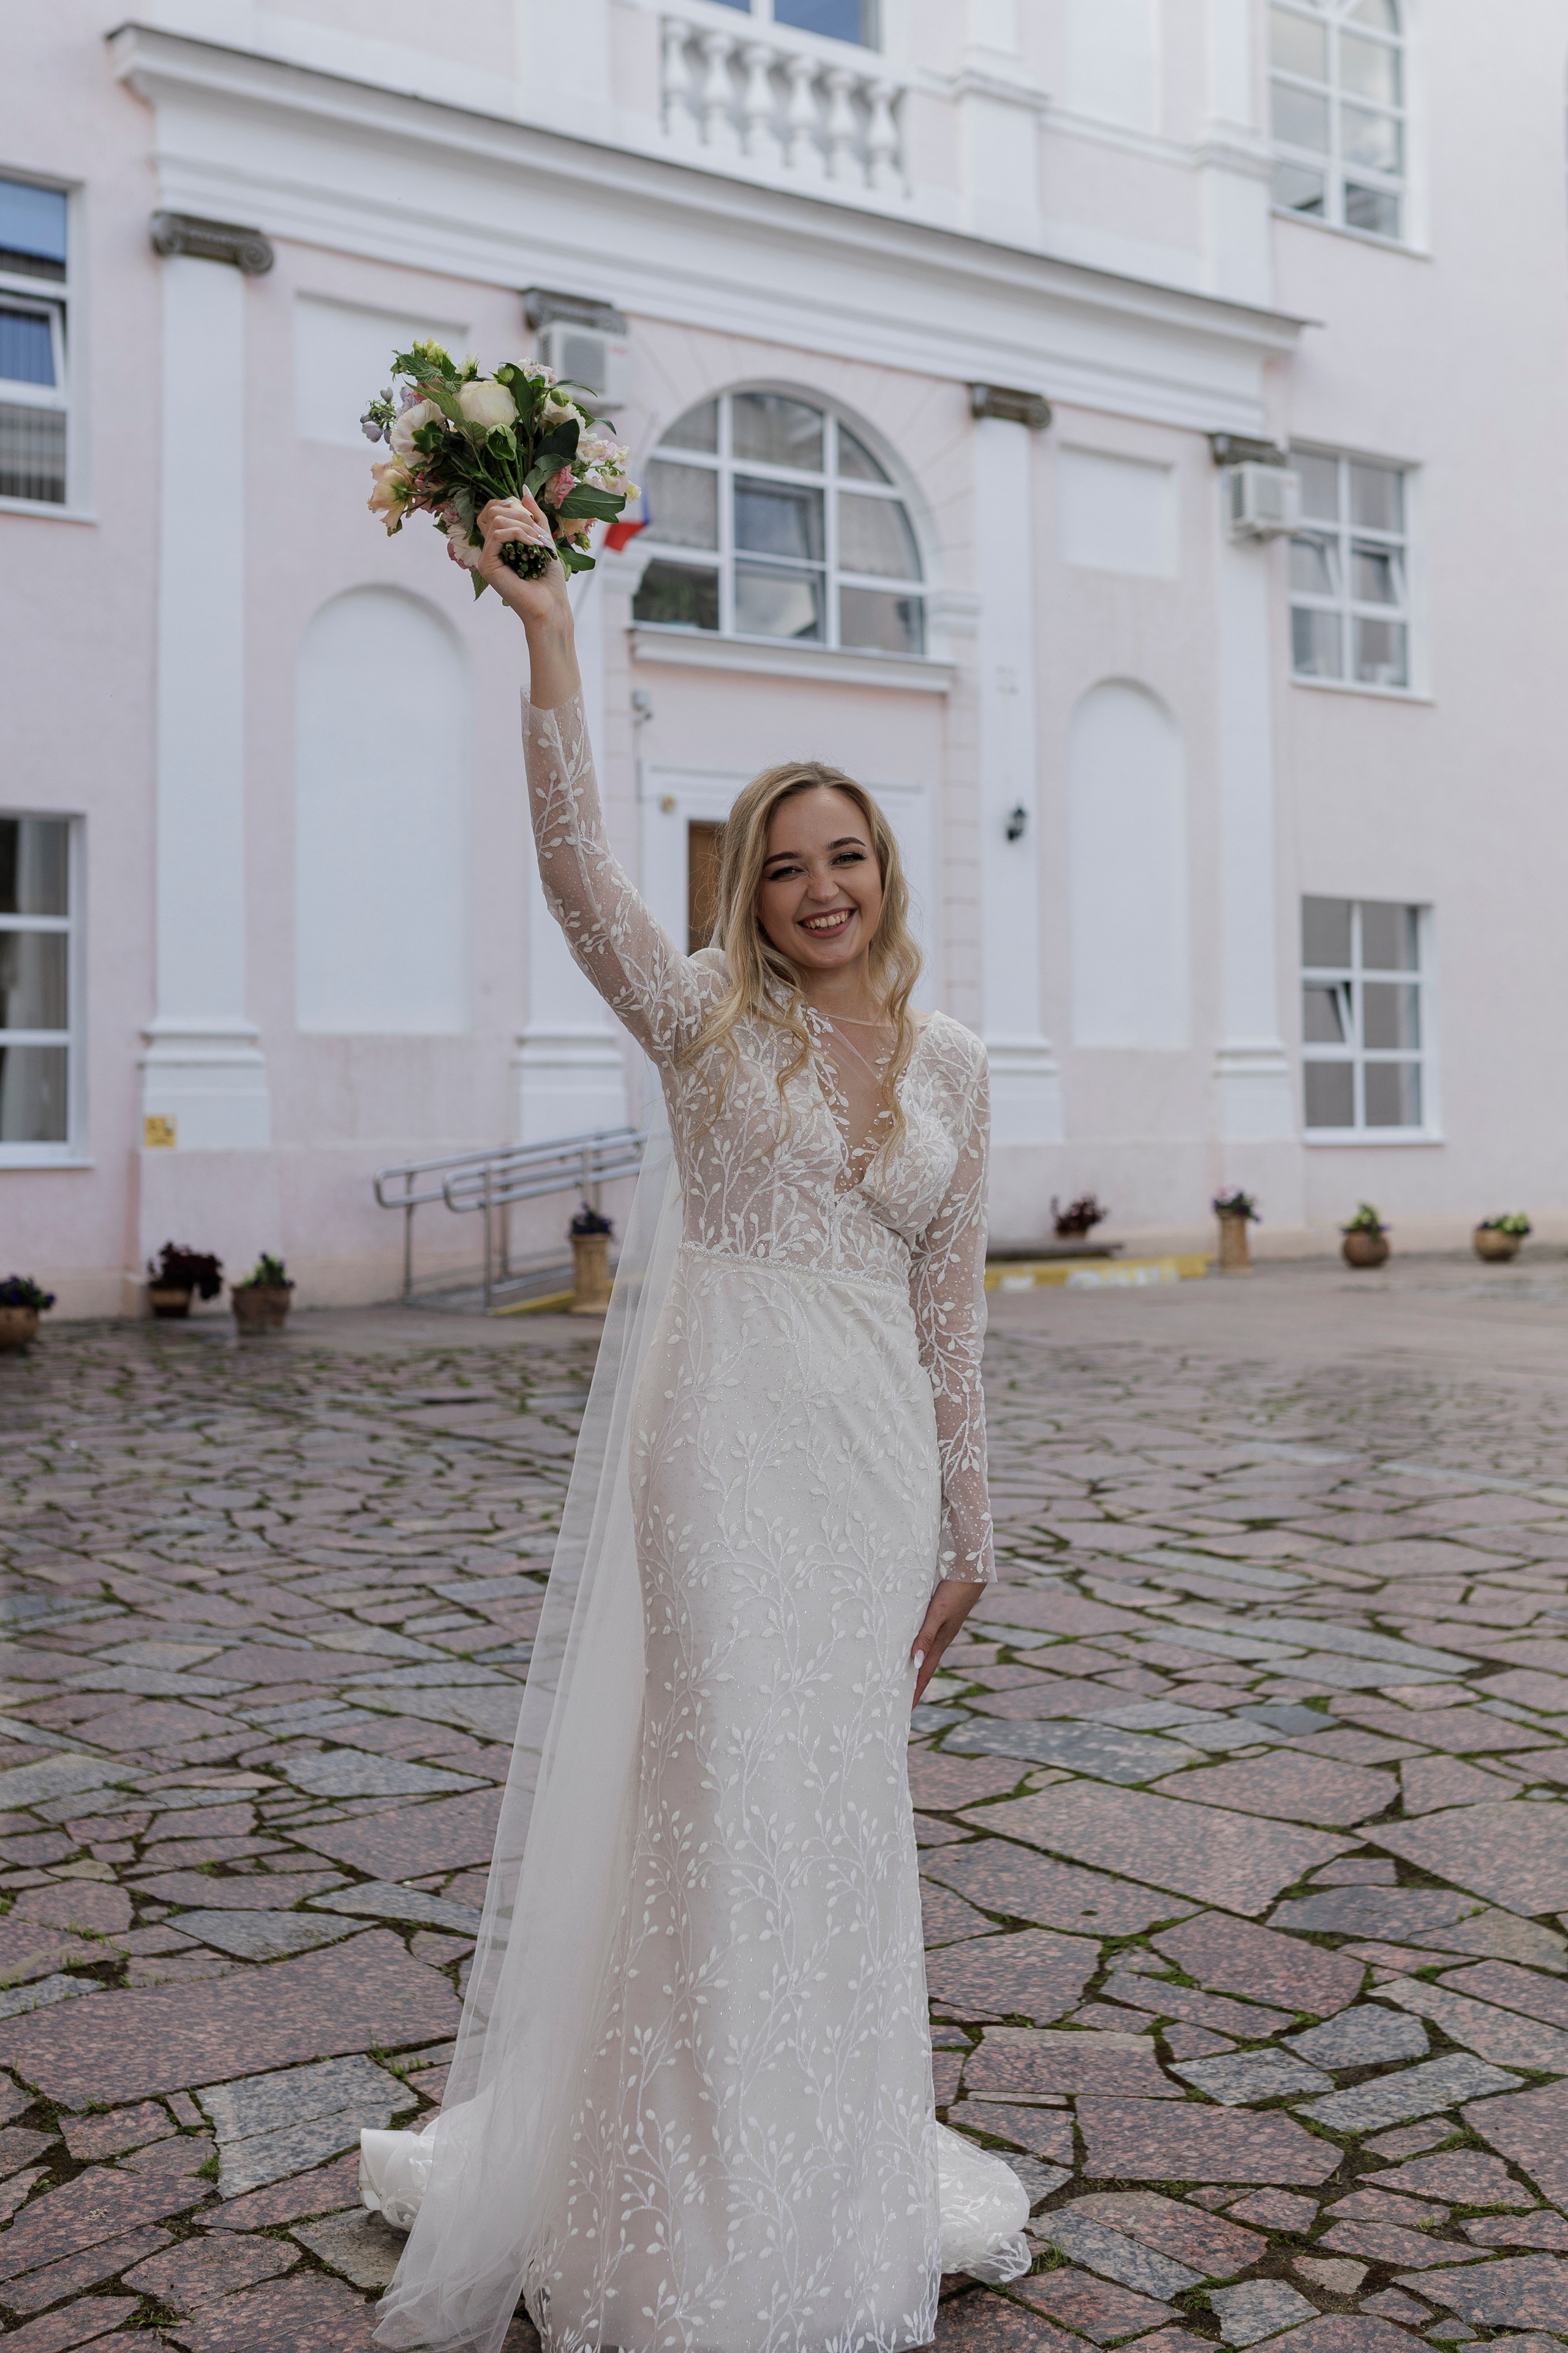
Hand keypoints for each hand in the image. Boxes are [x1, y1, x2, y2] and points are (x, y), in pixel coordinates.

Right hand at [476, 493, 571, 630]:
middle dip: (520, 514)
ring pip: (497, 520)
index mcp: (500, 542)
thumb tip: (522, 489)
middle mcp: (489, 549)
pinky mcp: (487, 565)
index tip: (532, 518)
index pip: (493, 509)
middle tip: (540, 534)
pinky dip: (519, 534)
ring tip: (540, 543)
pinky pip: (497, 534)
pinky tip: (534, 547)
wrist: (551, 606)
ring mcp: (486, 557)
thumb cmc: (549, 579)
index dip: (511, 505)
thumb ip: (534, 515)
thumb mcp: (544, 539)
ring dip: (524, 526)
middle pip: (492, 510)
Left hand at [910, 1576, 983, 1706]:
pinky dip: (916, 1650)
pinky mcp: (940, 1619)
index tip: (905, 1711)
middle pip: (923, 1668)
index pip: (924, 1674)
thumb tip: (916, 1661)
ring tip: (899, 1679)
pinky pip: (924, 1640)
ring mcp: (941, 1630)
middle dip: (912, 1686)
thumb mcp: (938, 1614)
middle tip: (898, 1702)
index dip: (914, 1693)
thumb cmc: (954, 1592)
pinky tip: (909, 1648)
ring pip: (923, 1655)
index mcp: (941, 1642)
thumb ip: (926, 1636)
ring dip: (913, 1668)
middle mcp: (940, 1639)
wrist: (971, 1572)